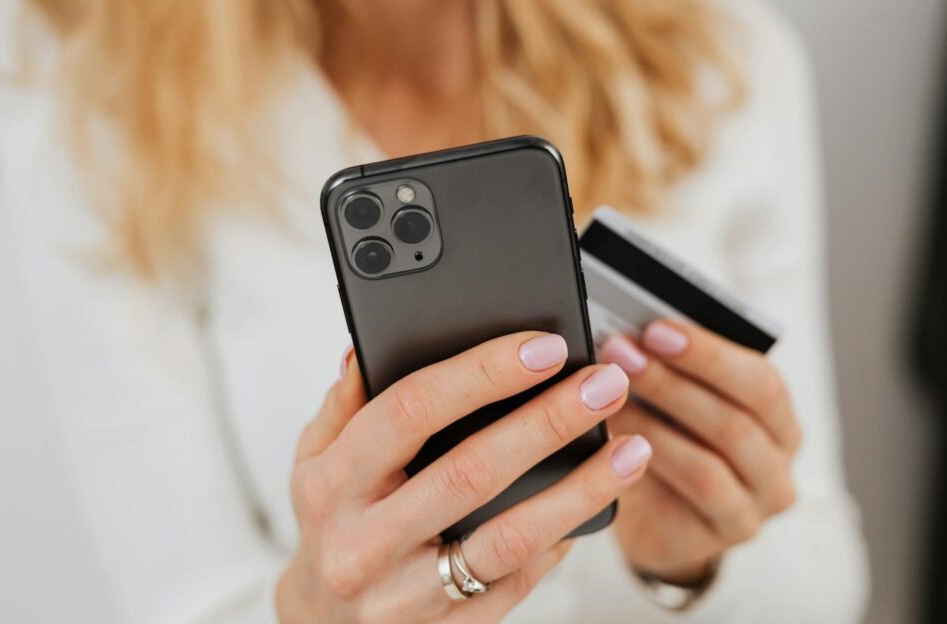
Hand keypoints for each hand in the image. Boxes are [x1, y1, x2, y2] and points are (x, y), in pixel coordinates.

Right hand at [277, 332, 650, 622]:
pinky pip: (518, 582)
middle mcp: (365, 542)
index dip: (482, 374)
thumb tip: (371, 346)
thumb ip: (347, 402)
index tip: (544, 347)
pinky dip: (561, 540)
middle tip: (605, 385)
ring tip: (631, 450)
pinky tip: (597, 502)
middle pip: (471, 471)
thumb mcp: (315, 458)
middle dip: (548, 421)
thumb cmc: (331, 523)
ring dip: (579, 490)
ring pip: (508, 539)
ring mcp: (408, 594)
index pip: (410, 411)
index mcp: (331, 484)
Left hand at [599, 321, 801, 584]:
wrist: (657, 518)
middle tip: (621, 354)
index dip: (707, 353)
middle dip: (671, 383)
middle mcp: (778, 465)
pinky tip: (613, 446)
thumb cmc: (670, 440)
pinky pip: (686, 504)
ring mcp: (754, 509)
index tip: (654, 329)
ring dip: (652, 426)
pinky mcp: (720, 539)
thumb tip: (632, 332)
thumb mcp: (676, 401)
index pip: (759, 381)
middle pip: (735, 421)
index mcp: (778, 418)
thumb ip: (671, 367)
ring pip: (708, 465)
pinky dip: (648, 467)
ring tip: (607, 398)